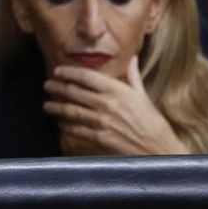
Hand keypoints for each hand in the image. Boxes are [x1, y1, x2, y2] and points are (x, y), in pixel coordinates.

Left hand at [44, 56, 188, 156]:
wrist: (161, 150)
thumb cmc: (153, 123)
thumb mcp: (143, 96)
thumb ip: (133, 76)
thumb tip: (132, 58)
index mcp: (118, 90)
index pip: (86, 76)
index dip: (69, 72)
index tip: (58, 71)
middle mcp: (107, 103)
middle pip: (74, 92)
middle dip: (57, 88)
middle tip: (47, 86)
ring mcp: (102, 121)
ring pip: (71, 110)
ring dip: (56, 107)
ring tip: (46, 105)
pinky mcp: (100, 138)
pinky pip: (76, 129)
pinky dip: (65, 126)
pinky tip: (60, 124)